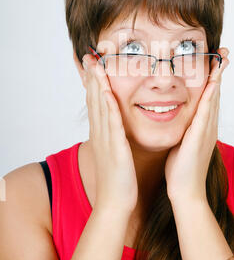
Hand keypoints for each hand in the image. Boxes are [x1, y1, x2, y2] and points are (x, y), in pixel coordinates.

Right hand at [82, 53, 137, 213]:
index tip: (93, 64)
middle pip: (94, 100)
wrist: (115, 202)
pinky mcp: (114, 147)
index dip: (93, 82)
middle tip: (89, 56)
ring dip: (97, 85)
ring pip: (100, 107)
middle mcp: (100, 133)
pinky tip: (106, 92)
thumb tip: (118, 126)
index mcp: (101, 133)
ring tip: (95, 65)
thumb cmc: (119, 179)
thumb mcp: (114, 152)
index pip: (96, 102)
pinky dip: (107, 106)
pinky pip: (111, 123)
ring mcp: (105, 139)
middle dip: (92, 77)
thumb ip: (115, 137)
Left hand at [164, 48, 229, 204]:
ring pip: (213, 97)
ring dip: (217, 77)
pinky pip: (206, 111)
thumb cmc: (181, 168)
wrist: (185, 190)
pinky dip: (210, 95)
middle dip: (219, 71)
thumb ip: (182, 128)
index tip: (213, 60)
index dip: (212, 78)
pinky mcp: (200, 135)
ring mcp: (206, 129)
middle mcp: (208, 125)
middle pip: (214, 92)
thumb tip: (172, 117)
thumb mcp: (182, 142)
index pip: (208, 96)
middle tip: (224, 52)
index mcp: (203, 126)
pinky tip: (212, 82)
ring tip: (221, 59)